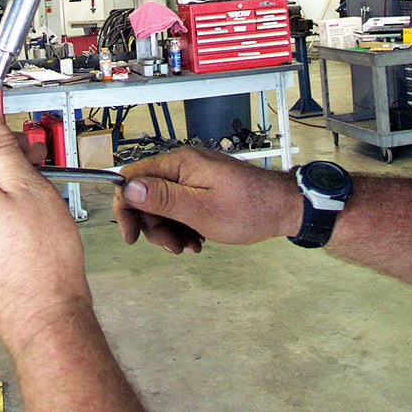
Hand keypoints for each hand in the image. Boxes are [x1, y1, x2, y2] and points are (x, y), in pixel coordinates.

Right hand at [113, 146, 301, 253]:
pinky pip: (180, 207)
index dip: (126, 206)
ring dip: (170, 230)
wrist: (284, 209)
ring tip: (189, 247)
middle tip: (172, 247)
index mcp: (180, 163)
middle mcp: (183, 165)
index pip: (133, 177)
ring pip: (163, 205)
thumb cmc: (249, 209)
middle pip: (147, 195)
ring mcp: (194, 176)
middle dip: (154, 226)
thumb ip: (164, 198)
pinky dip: (183, 226)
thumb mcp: (202, 210)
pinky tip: (197, 241)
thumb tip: (129, 187)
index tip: (131, 235)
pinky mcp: (203, 188)